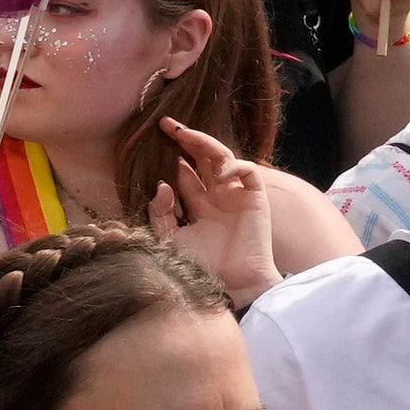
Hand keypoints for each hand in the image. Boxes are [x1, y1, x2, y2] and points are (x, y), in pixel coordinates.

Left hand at [143, 120, 285, 306]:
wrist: (230, 285)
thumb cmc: (200, 267)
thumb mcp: (169, 238)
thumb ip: (160, 212)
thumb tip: (162, 184)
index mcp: (198, 206)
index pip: (185, 173)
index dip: (172, 158)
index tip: (155, 142)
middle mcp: (217, 197)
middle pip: (202, 159)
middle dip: (187, 139)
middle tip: (166, 124)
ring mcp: (236, 196)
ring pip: (223, 158)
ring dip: (204, 143)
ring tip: (184, 134)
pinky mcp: (255, 199)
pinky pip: (248, 172)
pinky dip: (234, 165)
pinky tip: (220, 171)